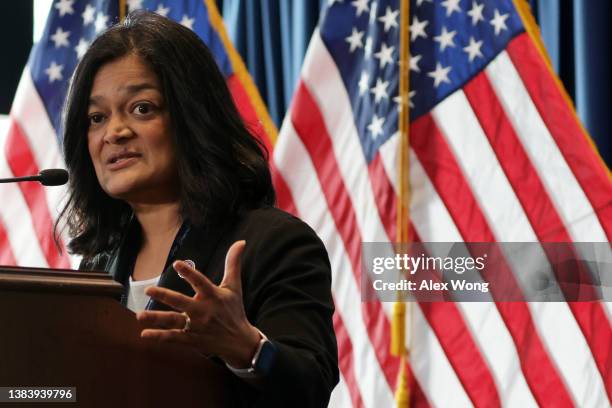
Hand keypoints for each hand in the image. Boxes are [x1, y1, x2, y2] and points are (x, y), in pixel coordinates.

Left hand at [136, 240, 261, 367]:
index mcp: (214, 296)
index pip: (200, 282)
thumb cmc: (234, 310)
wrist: (240, 342)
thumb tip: (241, 242)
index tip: (176, 263)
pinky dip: (160, 337)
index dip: (189, 273)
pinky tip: (145, 334)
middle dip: (165, 296)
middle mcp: (204, 311)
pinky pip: (174, 338)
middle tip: (148, 290)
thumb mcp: (234, 287)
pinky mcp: (192, 340)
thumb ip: (233, 264)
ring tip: (140, 315)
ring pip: (174, 322)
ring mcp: (197, 327)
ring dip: (157, 319)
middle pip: (182, 302)